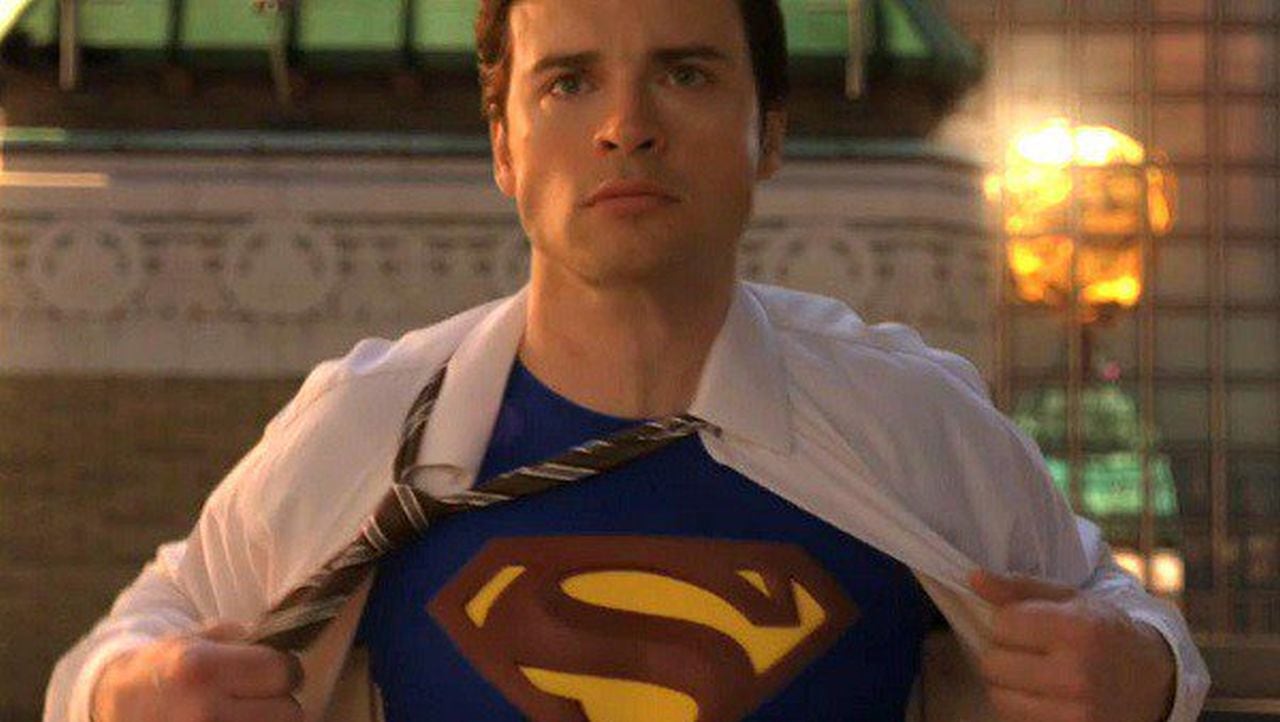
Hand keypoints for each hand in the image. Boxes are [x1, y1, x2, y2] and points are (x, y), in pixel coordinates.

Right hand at [91, 621, 303, 721]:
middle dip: (281, 704)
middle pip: (289, 713)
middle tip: (260, 700)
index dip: (285, 670)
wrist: (115, 708)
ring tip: (245, 716)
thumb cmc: (164, 670)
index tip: (274, 673)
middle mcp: (203, 712)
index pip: (283, 671)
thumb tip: (286, 646)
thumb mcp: (195, 639)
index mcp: (202, 669)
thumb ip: (243, 638)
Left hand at [970, 569, 1175, 721]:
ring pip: (998, 696)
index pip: (1002, 624)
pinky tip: (1040, 695)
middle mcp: (1075, 675)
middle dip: (1002, 653)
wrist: (1153, 682)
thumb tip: (974, 579)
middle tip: (1027, 651)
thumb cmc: (1104, 632)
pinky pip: (1014, 719)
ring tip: (1031, 674)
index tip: (1025, 624)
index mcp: (1077, 630)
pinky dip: (1019, 706)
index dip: (1006, 622)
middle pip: (992, 663)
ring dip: (1006, 684)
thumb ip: (1019, 588)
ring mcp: (1073, 713)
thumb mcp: (1071, 599)